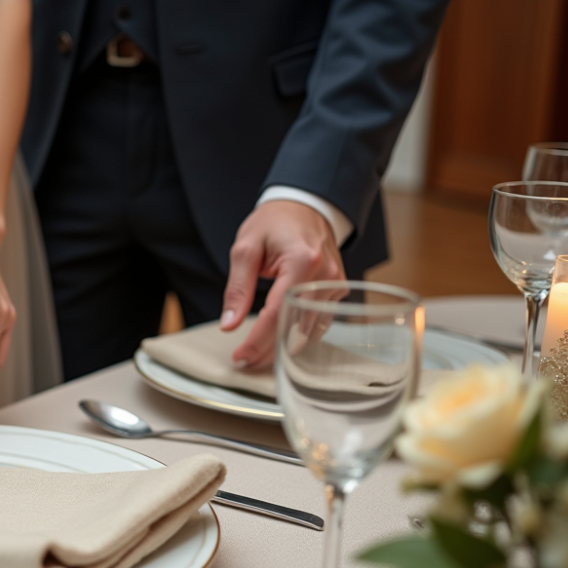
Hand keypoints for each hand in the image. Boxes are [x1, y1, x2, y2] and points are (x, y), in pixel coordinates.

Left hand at [220, 200, 345, 368]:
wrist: (304, 204)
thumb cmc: (274, 222)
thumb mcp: (246, 249)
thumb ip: (238, 288)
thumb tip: (229, 323)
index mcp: (303, 261)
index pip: (278, 313)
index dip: (258, 341)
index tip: (240, 357)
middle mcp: (326, 275)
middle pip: (297, 327)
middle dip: (270, 351)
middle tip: (245, 362)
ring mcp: (336, 283)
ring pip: (310, 330)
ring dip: (284, 347)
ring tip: (258, 357)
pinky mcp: (338, 290)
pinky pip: (319, 320)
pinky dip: (299, 334)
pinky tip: (280, 344)